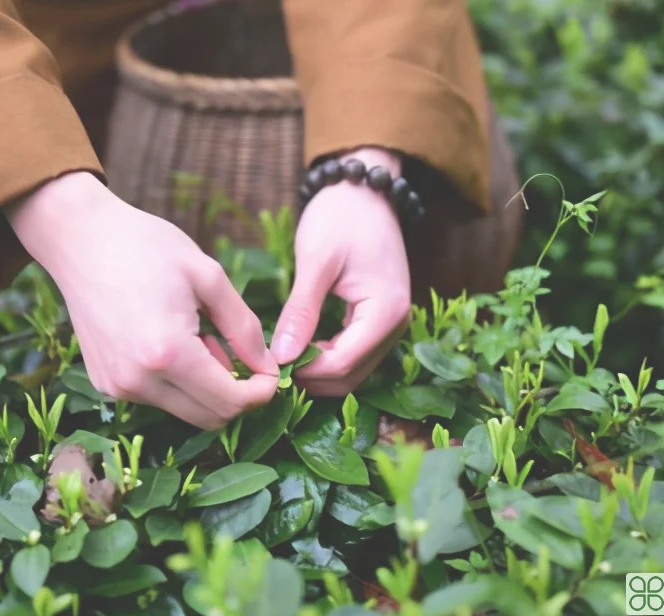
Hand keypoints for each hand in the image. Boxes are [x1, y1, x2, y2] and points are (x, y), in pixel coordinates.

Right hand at [5, 172, 278, 429]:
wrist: (80, 240)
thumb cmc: (146, 246)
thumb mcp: (208, 276)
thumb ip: (244, 327)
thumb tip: (267, 366)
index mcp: (168, 353)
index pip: (230, 402)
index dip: (262, 392)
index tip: (272, 371)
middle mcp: (139, 380)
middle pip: (211, 418)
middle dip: (239, 394)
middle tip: (240, 352)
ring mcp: (119, 386)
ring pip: (186, 411)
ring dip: (207, 387)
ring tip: (202, 338)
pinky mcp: (106, 384)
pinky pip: (158, 399)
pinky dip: (179, 382)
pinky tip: (175, 342)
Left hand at [270, 148, 411, 394]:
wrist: (364, 190)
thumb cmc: (340, 216)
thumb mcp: (316, 262)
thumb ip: (301, 311)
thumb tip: (280, 356)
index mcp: (385, 312)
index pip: (341, 364)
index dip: (303, 371)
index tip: (267, 365)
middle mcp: (396, 326)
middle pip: (349, 376)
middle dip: (309, 378)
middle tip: (268, 368)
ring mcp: (391, 325)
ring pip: (352, 371)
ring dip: (317, 372)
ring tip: (279, 360)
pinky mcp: (380, 320)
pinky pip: (354, 353)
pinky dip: (326, 358)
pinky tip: (298, 348)